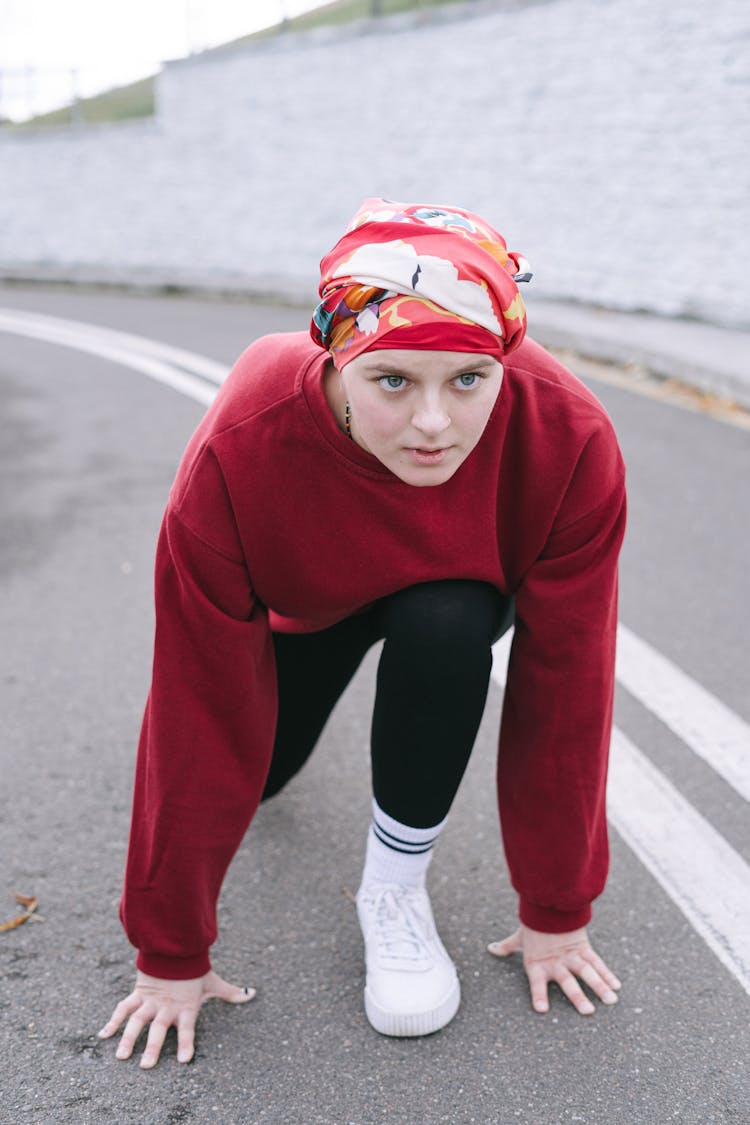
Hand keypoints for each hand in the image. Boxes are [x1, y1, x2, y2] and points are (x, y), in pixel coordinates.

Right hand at [98, 969, 254, 1067]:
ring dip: (129, 1038)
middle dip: (153, 1048)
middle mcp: (167, 1007)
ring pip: (137, 1020)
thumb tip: (252, 993)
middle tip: (146, 1066)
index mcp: (186, 1007)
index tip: (185, 1060)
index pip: (187, 1029)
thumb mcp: (212, 982)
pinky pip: (124, 1008)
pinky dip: (113, 1021)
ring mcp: (151, 1001)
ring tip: (121, 1056)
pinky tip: (104, 1035)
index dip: (187, 1043)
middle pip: (159, 1029)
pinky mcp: (139, 993)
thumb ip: (230, 992)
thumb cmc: (194, 969)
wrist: (176, 947)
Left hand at [488, 924, 620, 1015]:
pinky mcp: (583, 947)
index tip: (541, 1010)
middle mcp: (556, 962)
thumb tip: (491, 949)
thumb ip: (506, 947)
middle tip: (588, 1011)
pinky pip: (597, 962)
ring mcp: (572, 955)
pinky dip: (607, 973)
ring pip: (588, 972)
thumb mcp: (519, 938)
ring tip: (611, 1000)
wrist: (548, 904)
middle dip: (578, 996)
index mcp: (538, 963)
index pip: (537, 983)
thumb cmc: (533, 925)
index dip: (538, 995)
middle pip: (568, 981)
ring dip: (600, 986)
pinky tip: (617, 985)